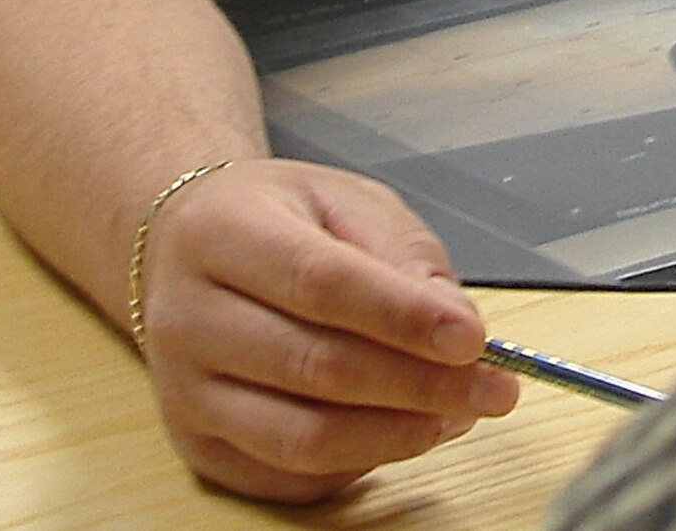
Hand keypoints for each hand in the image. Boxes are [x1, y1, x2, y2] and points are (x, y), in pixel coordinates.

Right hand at [133, 158, 519, 501]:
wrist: (183, 250)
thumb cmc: (278, 218)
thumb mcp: (345, 198)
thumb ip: (402, 253)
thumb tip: (457, 326)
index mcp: (222, 232)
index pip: (320, 282)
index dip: (402, 317)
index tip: (473, 339)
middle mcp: (186, 317)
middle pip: (316, 367)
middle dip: (420, 385)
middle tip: (492, 388)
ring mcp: (184, 392)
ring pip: (302, 438)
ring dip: (397, 435)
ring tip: (457, 413)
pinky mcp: (196, 448)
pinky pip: (289, 476)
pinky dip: (360, 463)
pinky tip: (403, 430)